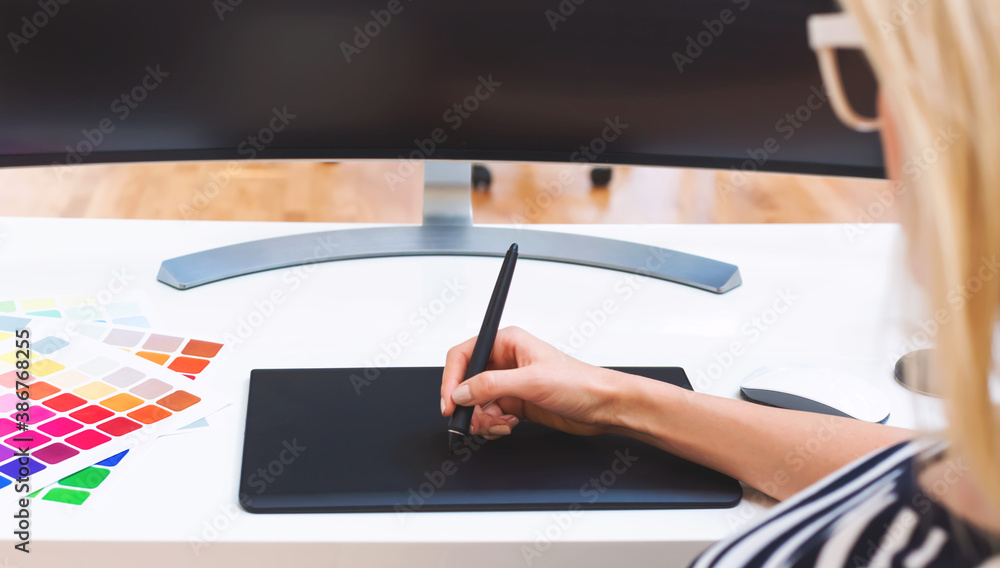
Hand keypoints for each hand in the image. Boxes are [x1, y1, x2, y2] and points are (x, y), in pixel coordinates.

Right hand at [440, 326, 633, 439]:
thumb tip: (461, 392)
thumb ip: (491, 385)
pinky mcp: (515, 403)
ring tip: (500, 424)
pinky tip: (510, 425)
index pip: (464, 355)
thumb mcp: (532, 381)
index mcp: (507, 342)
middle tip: (474, 420)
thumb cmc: (580, 382)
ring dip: (482, 418)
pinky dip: (493, 425)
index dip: (451, 379)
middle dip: (468, 405)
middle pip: (466, 382)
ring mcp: (510, 383)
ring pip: (476, 403)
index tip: (449, 402)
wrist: (603, 406)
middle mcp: (505, 361)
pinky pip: (489, 415)